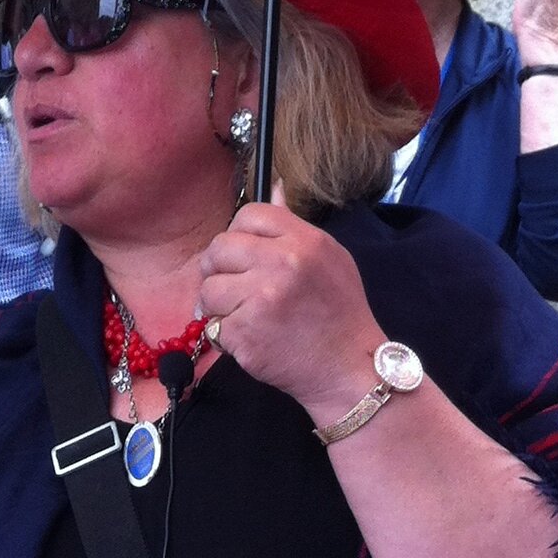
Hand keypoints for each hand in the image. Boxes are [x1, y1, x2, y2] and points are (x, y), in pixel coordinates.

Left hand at [195, 203, 384, 427]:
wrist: (349, 370)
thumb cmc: (338, 315)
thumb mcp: (329, 259)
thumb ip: (295, 227)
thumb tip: (275, 187)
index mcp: (305, 241)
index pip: (250, 214)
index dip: (238, 233)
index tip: (242, 255)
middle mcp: (283, 263)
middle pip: (219, 247)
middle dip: (218, 269)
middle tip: (233, 289)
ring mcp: (262, 298)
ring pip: (208, 288)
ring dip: (219, 306)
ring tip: (245, 317)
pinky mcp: (245, 331)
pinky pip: (213, 325)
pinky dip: (226, 336)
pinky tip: (253, 340)